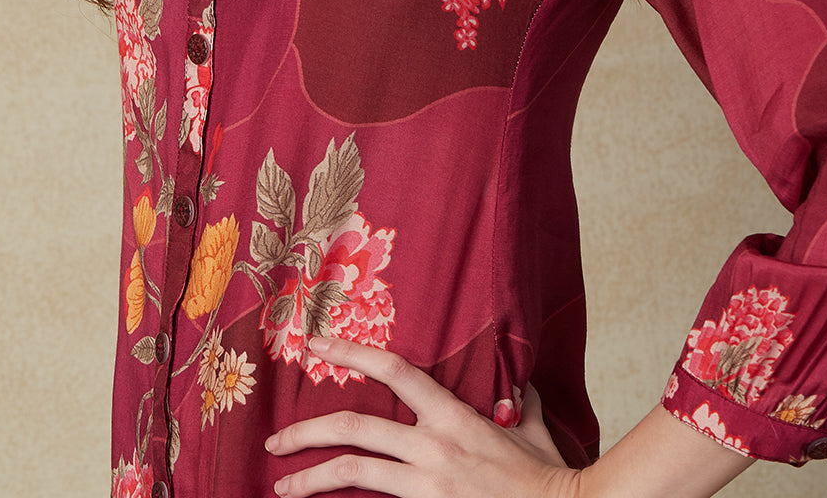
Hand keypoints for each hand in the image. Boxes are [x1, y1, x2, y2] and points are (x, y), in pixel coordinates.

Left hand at [265, 335, 578, 496]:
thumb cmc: (550, 477)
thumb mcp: (531, 429)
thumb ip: (516, 402)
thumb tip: (517, 382)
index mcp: (453, 416)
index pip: (394, 370)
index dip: (352, 351)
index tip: (316, 344)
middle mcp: (433, 447)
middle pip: (354, 428)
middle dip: (306, 431)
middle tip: (275, 439)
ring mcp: (427, 485)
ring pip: (353, 473)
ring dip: (310, 480)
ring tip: (282, 486)